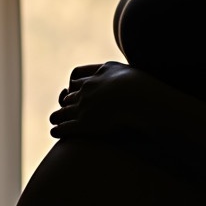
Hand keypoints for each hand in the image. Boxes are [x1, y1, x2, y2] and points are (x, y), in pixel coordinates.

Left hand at [49, 61, 163, 140]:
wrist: (144, 100)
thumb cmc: (151, 92)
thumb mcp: (144, 80)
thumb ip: (136, 80)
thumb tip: (143, 83)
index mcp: (102, 72)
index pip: (79, 75)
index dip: (76, 82)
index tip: (73, 87)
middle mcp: (90, 87)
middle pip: (71, 93)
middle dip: (67, 100)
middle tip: (64, 106)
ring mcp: (84, 105)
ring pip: (63, 110)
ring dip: (58, 115)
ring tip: (55, 120)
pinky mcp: (83, 123)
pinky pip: (64, 127)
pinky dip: (58, 129)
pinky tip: (55, 133)